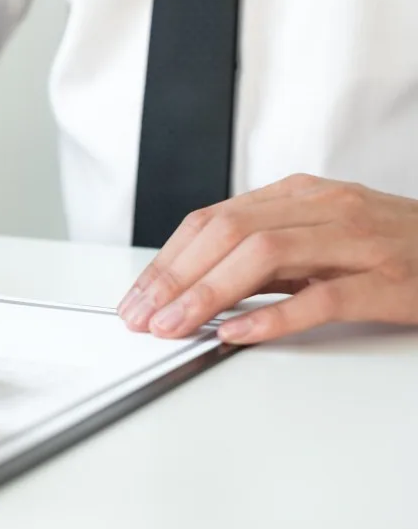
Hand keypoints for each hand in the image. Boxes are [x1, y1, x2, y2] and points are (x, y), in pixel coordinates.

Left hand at [117, 174, 417, 343]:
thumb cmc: (392, 247)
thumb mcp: (318, 239)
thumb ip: (263, 256)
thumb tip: (195, 286)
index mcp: (300, 195)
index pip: (212, 220)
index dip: (167, 259)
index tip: (138, 296)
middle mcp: (324, 208)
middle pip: (228, 233)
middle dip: (175, 276)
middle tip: (142, 315)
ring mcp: (357, 241)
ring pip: (264, 255)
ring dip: (208, 293)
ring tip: (175, 325)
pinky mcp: (387, 280)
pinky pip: (321, 297)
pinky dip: (272, 317)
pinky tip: (236, 333)